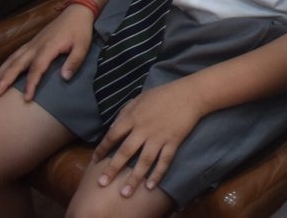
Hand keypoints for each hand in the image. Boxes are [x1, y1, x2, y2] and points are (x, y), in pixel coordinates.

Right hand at [0, 2, 96, 99]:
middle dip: (5, 79)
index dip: (31, 84)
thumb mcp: (83, 46)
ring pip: (12, 59)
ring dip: (0, 72)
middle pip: (17, 64)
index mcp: (48, 48)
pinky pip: (15, 54)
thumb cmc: (80, 30)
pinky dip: (5, 64)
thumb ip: (74, 62)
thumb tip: (64, 78)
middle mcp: (35, 46)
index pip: (36, 68)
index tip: (26, 98)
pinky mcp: (31, 43)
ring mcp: (31, 44)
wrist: (76, 11)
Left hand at [92, 78, 207, 196]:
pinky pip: (164, 161)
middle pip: (125, 152)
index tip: (95, 160)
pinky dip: (157, 174)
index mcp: (134, 117)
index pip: (113, 135)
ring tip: (125, 193)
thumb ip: (125, 112)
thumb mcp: (140, 98)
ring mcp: (159, 137)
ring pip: (144, 161)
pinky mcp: (173, 142)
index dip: (102, 148)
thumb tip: (112, 127)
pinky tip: (150, 186)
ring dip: (134, 178)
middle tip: (102, 183)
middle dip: (113, 168)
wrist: (191, 94)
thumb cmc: (164, 94)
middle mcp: (144, 129)